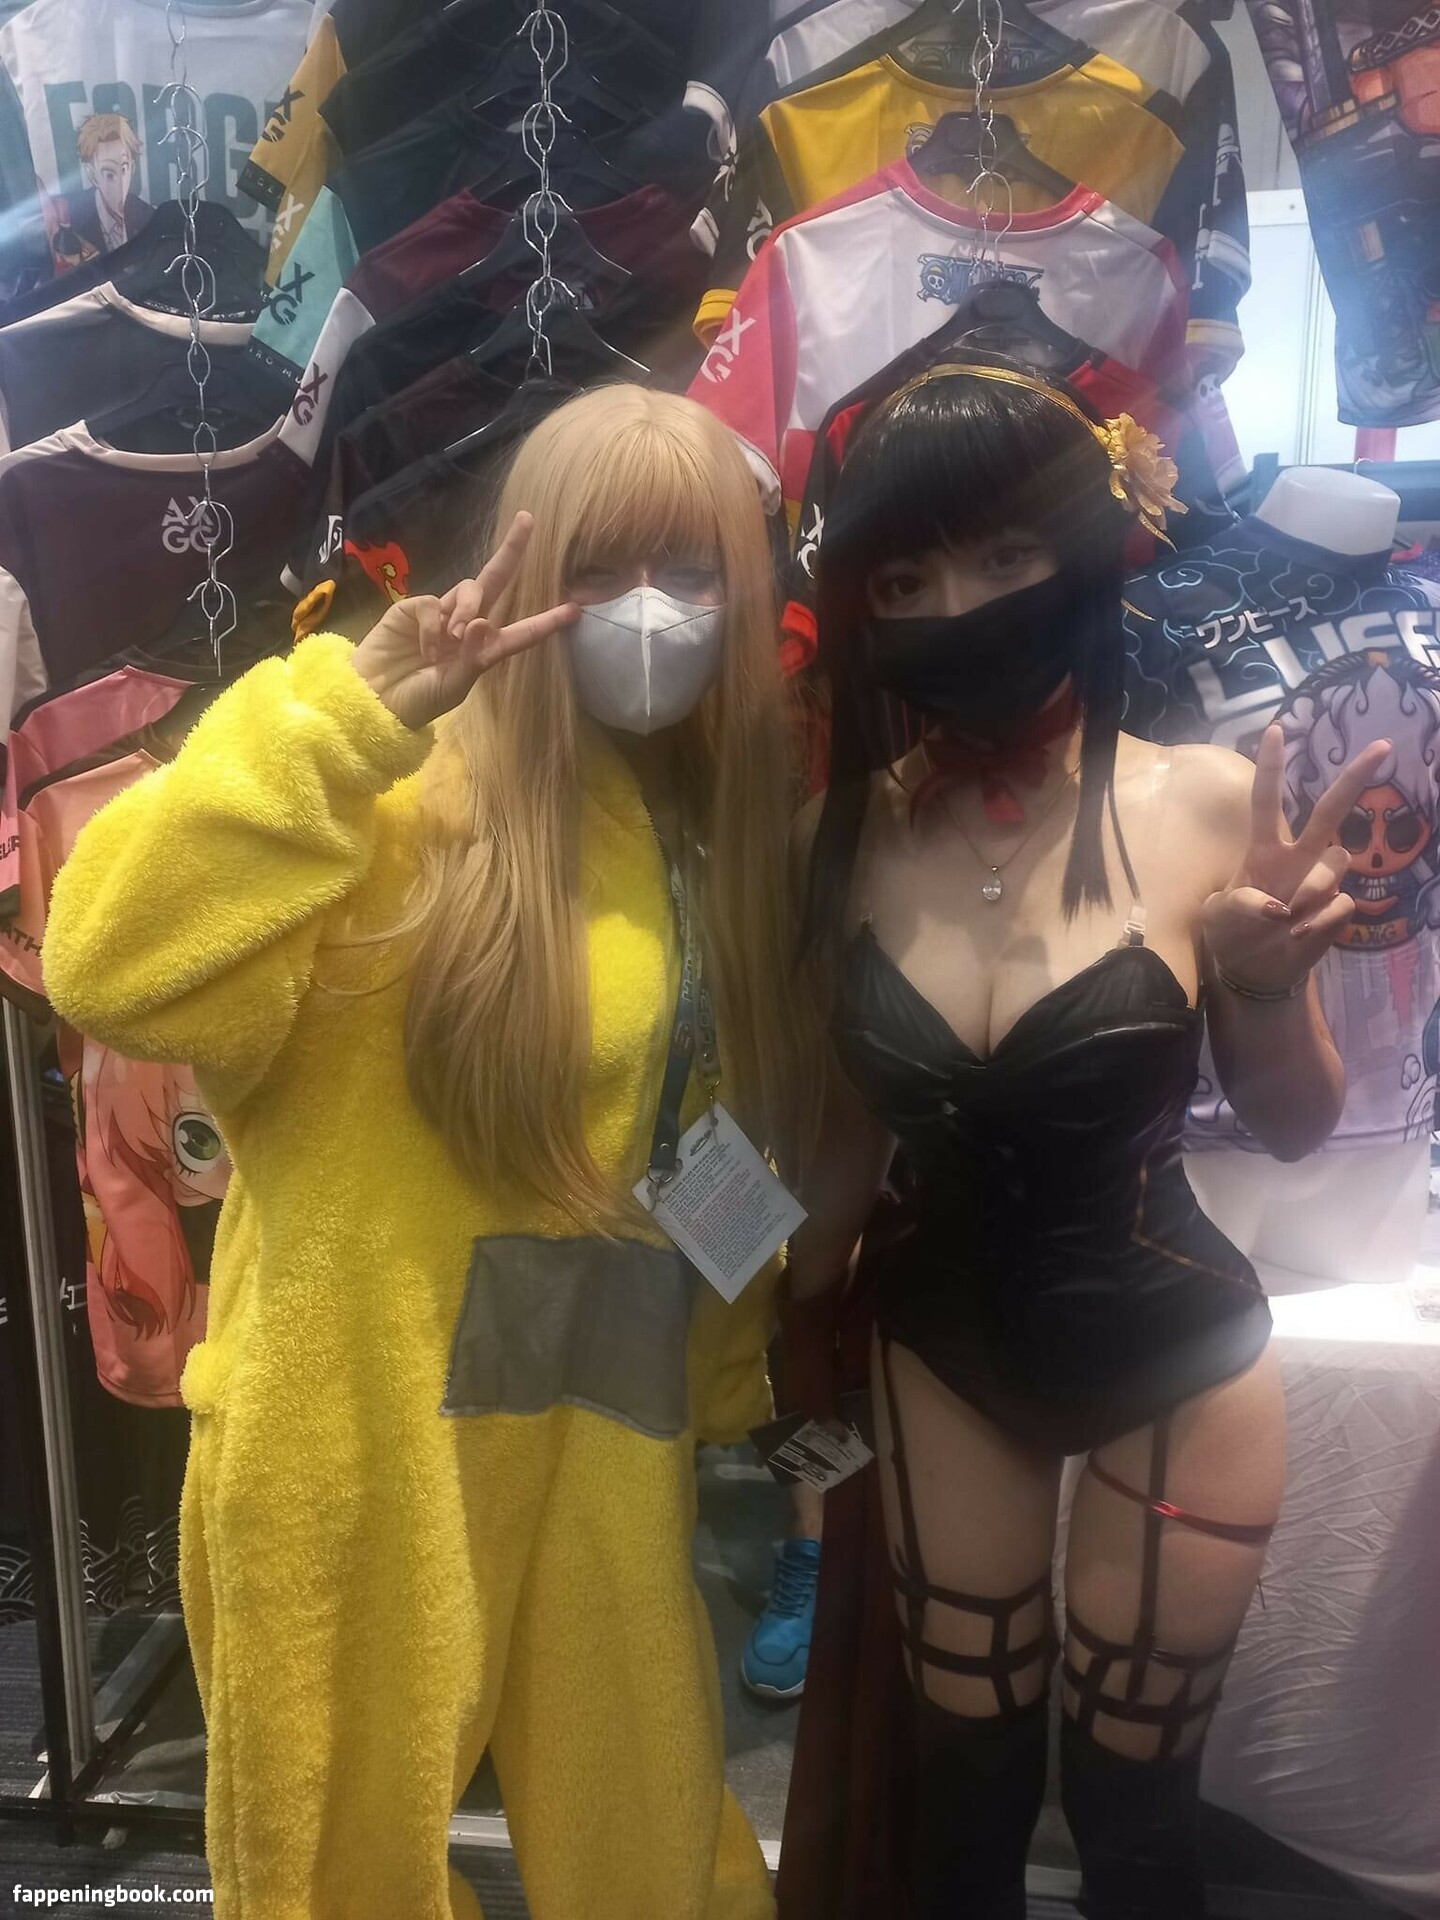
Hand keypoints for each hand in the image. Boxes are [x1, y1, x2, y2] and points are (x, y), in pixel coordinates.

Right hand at [350, 511, 578, 729]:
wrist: (374, 699)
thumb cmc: (418, 699)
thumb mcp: (454, 685)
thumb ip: (472, 656)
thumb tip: (481, 621)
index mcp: (484, 651)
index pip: (521, 632)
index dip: (547, 621)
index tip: (575, 609)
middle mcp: (467, 626)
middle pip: (495, 582)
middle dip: (512, 551)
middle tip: (528, 520)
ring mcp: (442, 614)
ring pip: (469, 590)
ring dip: (467, 609)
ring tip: (452, 638)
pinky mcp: (415, 607)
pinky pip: (435, 605)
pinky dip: (433, 626)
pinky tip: (425, 648)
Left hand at [1202, 724, 1390, 993]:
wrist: (1252, 970)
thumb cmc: (1230, 934)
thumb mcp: (1215, 918)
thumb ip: (1238, 905)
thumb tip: (1275, 906)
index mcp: (1263, 850)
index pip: (1266, 800)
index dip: (1271, 767)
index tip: (1276, 730)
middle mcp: (1297, 857)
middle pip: (1329, 811)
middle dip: (1353, 779)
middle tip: (1380, 747)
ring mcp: (1320, 882)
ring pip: (1338, 859)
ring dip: (1314, 887)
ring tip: (1286, 919)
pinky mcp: (1336, 910)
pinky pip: (1340, 904)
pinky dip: (1318, 923)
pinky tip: (1299, 936)